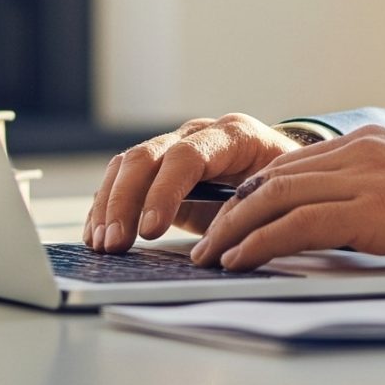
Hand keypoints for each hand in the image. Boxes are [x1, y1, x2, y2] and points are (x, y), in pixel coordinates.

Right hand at [83, 114, 302, 250]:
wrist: (287, 170)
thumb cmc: (285, 185)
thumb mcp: (278, 197)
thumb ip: (247, 214)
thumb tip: (212, 251)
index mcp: (233, 136)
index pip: (187, 156)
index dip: (164, 192)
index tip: (151, 231)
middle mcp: (197, 134)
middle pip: (147, 156)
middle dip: (125, 202)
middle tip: (115, 243)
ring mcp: (173, 146)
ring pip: (127, 165)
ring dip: (108, 206)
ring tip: (101, 245)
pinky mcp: (158, 168)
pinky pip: (121, 179)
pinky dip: (105, 207)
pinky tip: (97, 235)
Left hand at [189, 126, 384, 272]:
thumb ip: (373, 197)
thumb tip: (339, 227)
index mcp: (369, 143)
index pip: (292, 166)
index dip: (252, 195)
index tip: (228, 220)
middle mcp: (360, 151)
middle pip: (275, 178)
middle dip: (233, 211)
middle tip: (207, 241)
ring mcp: (366, 176)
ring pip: (277, 197)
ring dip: (236, 229)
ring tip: (213, 257)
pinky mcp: (374, 209)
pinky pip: (299, 224)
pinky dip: (262, 242)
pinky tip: (243, 261)